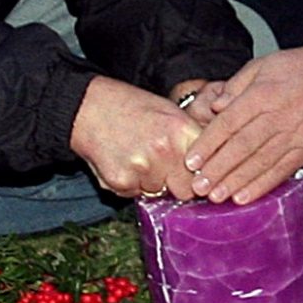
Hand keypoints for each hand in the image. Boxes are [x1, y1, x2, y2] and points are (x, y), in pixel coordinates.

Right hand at [70, 76, 201, 199]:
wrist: (88, 107)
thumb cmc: (132, 108)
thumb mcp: (170, 113)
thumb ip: (192, 140)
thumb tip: (213, 167)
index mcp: (181, 131)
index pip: (207, 169)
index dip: (202, 175)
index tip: (198, 177)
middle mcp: (164, 150)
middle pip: (187, 190)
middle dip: (178, 183)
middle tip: (165, 167)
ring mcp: (142, 168)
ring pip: (159, 192)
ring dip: (152, 182)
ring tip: (137, 156)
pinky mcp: (121, 181)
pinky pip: (136, 194)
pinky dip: (131, 183)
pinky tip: (123, 161)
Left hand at [181, 21, 302, 202]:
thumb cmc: (297, 67)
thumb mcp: (263, 65)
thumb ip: (236, 86)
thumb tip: (215, 107)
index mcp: (263, 95)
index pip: (230, 123)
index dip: (209, 144)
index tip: (191, 161)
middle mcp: (279, 117)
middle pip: (242, 147)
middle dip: (218, 169)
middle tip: (198, 186)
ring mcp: (296, 135)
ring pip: (261, 162)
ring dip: (236, 182)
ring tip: (216, 196)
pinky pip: (282, 170)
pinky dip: (262, 185)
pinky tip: (244, 197)